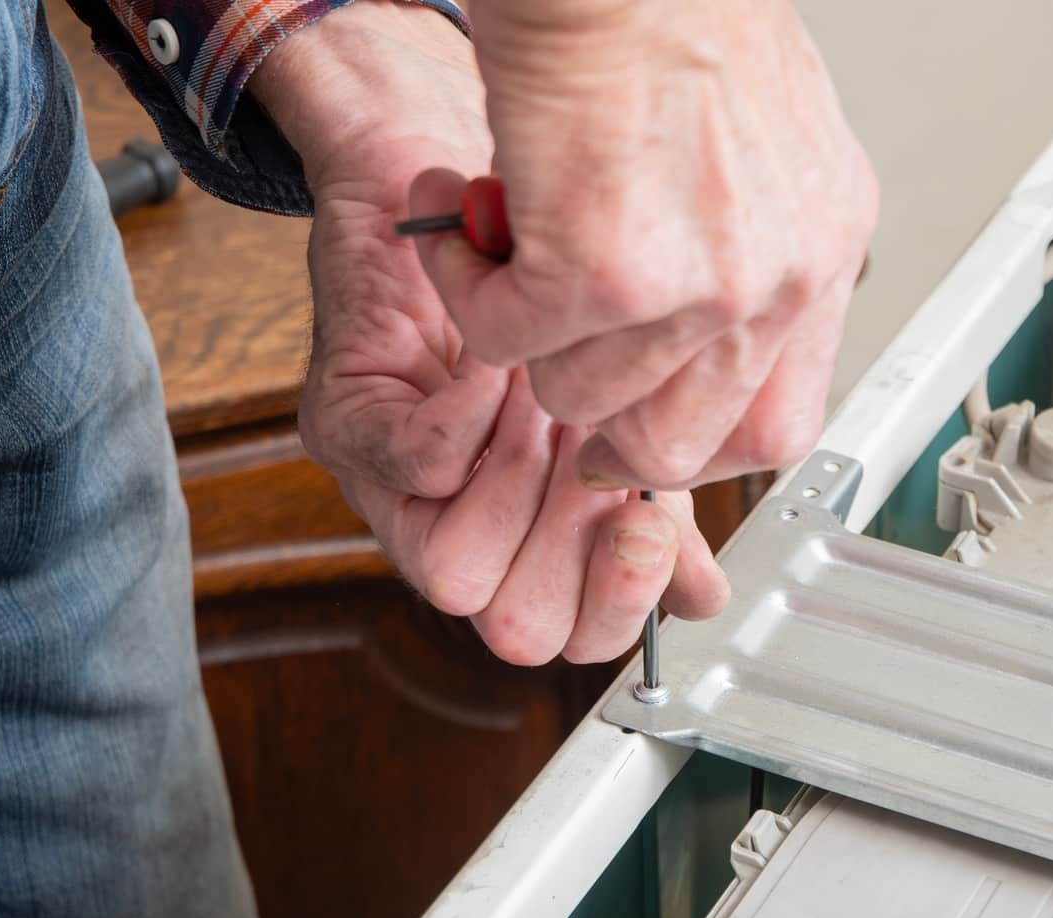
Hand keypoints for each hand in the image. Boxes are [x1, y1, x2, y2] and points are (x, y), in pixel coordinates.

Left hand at [253, 2, 726, 664]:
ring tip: (560, 405)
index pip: (585, 631)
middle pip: (523, 629)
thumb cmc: (535, 264)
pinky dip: (470, 410)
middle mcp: (468, 521)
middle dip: (580, 564)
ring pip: (457, 571)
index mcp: (545, 527)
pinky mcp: (345, 421)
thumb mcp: (625, 390)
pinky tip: (503, 354)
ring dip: (523, 488)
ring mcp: (397, 486)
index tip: (655, 529)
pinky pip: (417, 466)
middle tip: (612, 495)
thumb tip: (707, 592)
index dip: (626, 600)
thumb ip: (666, 491)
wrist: (435, 151)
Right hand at [415, 0, 878, 490]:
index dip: (698, 446)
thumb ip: (752, 240)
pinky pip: (506, 340)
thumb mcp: (768, 140)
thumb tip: (708, 317)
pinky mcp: (601, 274)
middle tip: (553, 374)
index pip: (778, 422)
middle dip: (600, 428)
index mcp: (822, 249)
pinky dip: (467, 292)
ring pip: (578, 395)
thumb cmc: (675, 5)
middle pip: (680, 443)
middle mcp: (776, 281)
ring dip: (524, 336)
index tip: (644, 432)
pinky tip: (469, 233)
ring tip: (505, 254)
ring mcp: (696, 290)